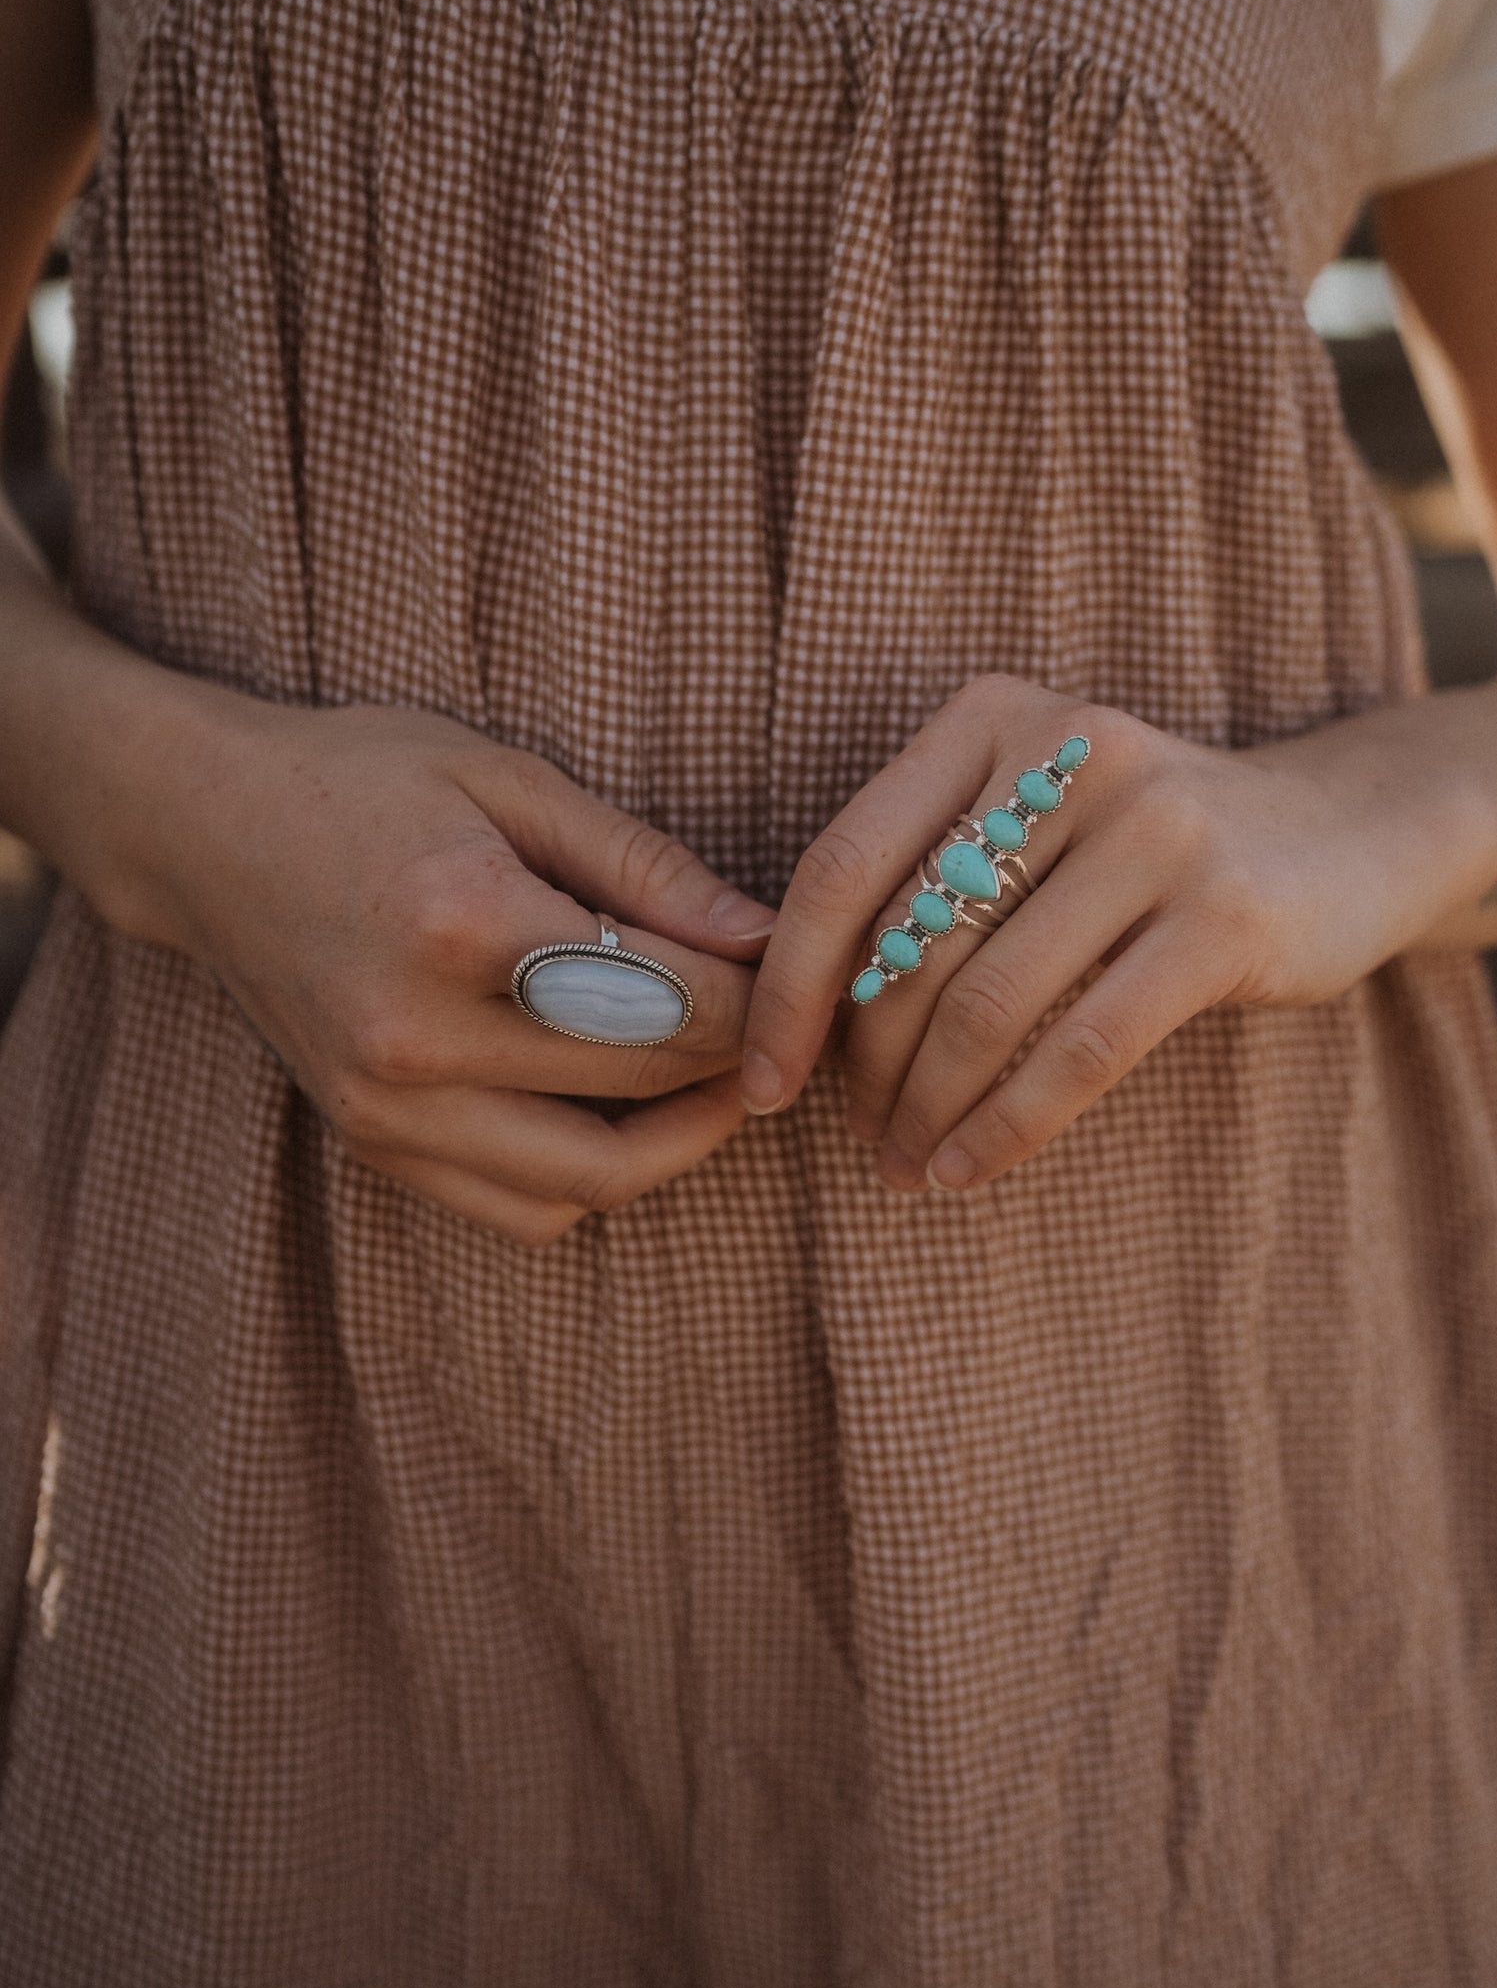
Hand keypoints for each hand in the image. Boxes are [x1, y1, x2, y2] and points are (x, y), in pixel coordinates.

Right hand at [121, 695, 776, 1245]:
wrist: (204, 834)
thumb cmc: (364, 780)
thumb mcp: (510, 778)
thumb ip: (645, 864)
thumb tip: (767, 937)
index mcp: (464, 924)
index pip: (671, 1000)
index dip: (762, 993)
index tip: (801, 968)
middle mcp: (419, 1038)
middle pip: (644, 1087)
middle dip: (736, 1058)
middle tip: (780, 1019)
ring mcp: (387, 1109)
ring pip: (591, 1179)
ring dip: (679, 1140)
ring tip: (716, 1073)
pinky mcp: (372, 1147)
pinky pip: (522, 1208)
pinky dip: (594, 1177)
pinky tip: (624, 1110)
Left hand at [741, 673, 1493, 1191]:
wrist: (1347, 831)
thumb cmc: (1148, 851)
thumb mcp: (1035, 819)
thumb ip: (931, 878)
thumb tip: (798, 1020)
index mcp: (990, 719)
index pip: (843, 864)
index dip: (787, 987)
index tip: (760, 1080)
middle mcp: (1066, 750)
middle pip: (908, 945)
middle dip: (862, 1068)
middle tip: (855, 1140)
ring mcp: (1154, 826)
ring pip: (987, 1004)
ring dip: (928, 1109)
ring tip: (908, 1166)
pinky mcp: (1224, 914)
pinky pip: (1081, 1046)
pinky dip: (1009, 1125)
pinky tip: (970, 1169)